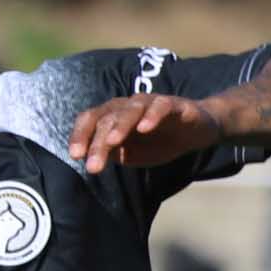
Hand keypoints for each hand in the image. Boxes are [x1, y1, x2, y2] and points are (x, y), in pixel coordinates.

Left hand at [66, 93, 222, 173]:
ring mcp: (151, 102)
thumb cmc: (158, 141)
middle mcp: (129, 105)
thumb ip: (113, 153)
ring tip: (112, 142)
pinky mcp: (174, 104)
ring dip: (120, 125)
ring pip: (131, 109)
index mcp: (114, 116)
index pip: (91, 119)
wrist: (195, 131)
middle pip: (108, 118)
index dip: (80, 135)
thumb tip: (91, 158)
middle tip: (93, 167)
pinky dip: (152, 115)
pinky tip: (145, 128)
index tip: (76, 156)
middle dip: (98, 143)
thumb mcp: (132, 153)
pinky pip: (161, 106)